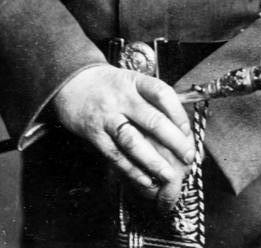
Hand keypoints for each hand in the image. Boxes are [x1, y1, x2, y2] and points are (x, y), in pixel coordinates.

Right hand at [52, 65, 194, 208]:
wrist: (73, 82)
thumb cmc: (108, 85)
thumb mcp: (132, 82)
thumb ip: (152, 101)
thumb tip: (181, 129)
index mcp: (135, 81)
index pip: (162, 94)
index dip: (178, 113)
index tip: (187, 131)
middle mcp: (122, 97)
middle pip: (152, 120)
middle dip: (174, 141)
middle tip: (187, 156)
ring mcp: (107, 115)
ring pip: (133, 140)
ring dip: (153, 160)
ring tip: (168, 174)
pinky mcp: (94, 133)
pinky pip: (115, 154)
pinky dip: (131, 169)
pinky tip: (145, 178)